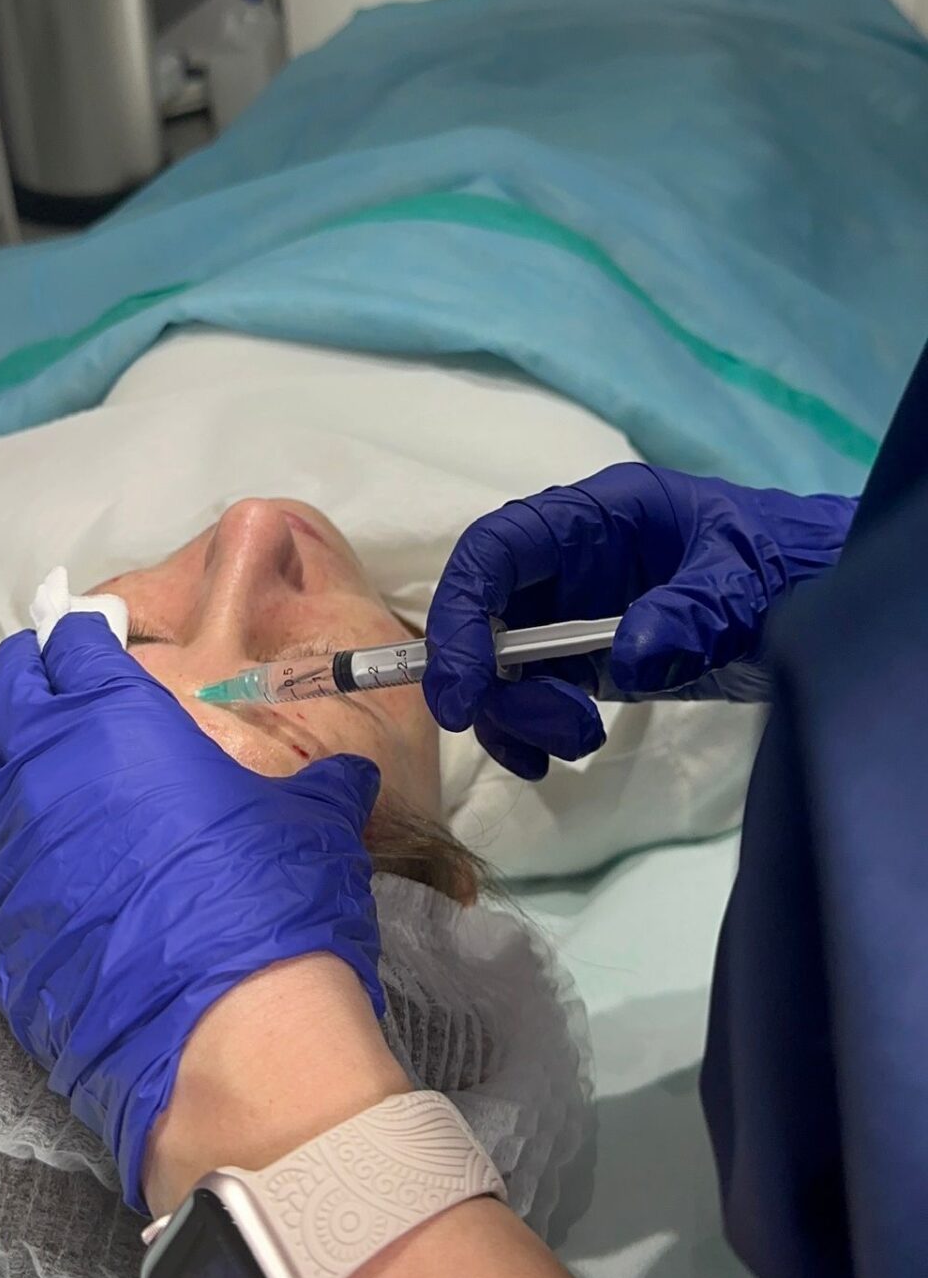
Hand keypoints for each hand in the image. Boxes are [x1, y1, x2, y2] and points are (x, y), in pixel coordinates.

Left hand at [0, 614, 382, 1210]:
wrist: (229, 1035)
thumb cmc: (274, 905)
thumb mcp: (313, 820)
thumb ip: (321, 783)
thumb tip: (350, 774)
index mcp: (122, 717)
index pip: (78, 647)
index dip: (85, 638)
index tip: (94, 642)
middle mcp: (49, 764)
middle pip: (9, 692)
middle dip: (27, 676)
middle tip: (49, 679)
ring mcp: (7, 840)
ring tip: (6, 733)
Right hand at [424, 464, 854, 777]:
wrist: (817, 588)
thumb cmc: (781, 562)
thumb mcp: (744, 582)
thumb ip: (690, 612)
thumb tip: (626, 658)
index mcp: (594, 516)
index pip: (494, 551)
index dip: (460, 614)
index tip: (460, 691)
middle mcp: (567, 561)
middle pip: (485, 616)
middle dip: (498, 684)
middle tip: (561, 730)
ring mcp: (572, 611)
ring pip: (502, 665)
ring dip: (520, 715)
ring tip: (581, 742)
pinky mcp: (587, 658)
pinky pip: (531, 694)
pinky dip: (526, 732)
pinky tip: (551, 760)